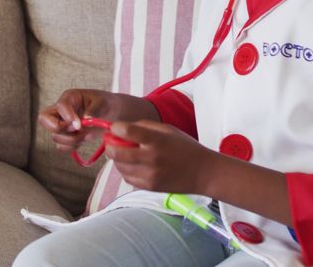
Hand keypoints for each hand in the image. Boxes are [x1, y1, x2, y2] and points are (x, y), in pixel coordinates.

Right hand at [38, 89, 117, 152]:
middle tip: (77, 129)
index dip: (67, 116)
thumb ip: (94, 109)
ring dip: (71, 139)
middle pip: (44, 120)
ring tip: (88, 135)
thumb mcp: (103, 103)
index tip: (79, 125)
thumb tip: (85, 119)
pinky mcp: (67, 137)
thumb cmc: (107, 104)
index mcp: (69, 98)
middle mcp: (62, 111)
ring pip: (55, 136)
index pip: (59, 106)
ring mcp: (63, 125)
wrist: (113, 114)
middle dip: (59, 128)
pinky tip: (84, 139)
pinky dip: (72, 147)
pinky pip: (61, 146)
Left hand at [105, 120, 220, 193]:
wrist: (203, 173)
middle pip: (116, 152)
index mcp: (156, 140)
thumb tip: (122, 128)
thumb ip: (144, 126)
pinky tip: (133, 164)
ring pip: (119, 166)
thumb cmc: (185, 147)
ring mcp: (149, 175)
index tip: (115, 127)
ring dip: (116, 158)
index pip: (126, 131)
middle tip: (111, 141)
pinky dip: (125, 170)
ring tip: (124, 153)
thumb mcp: (168, 129)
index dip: (115, 128)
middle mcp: (151, 158)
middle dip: (109, 145)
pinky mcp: (149, 187)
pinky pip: (127, 177)